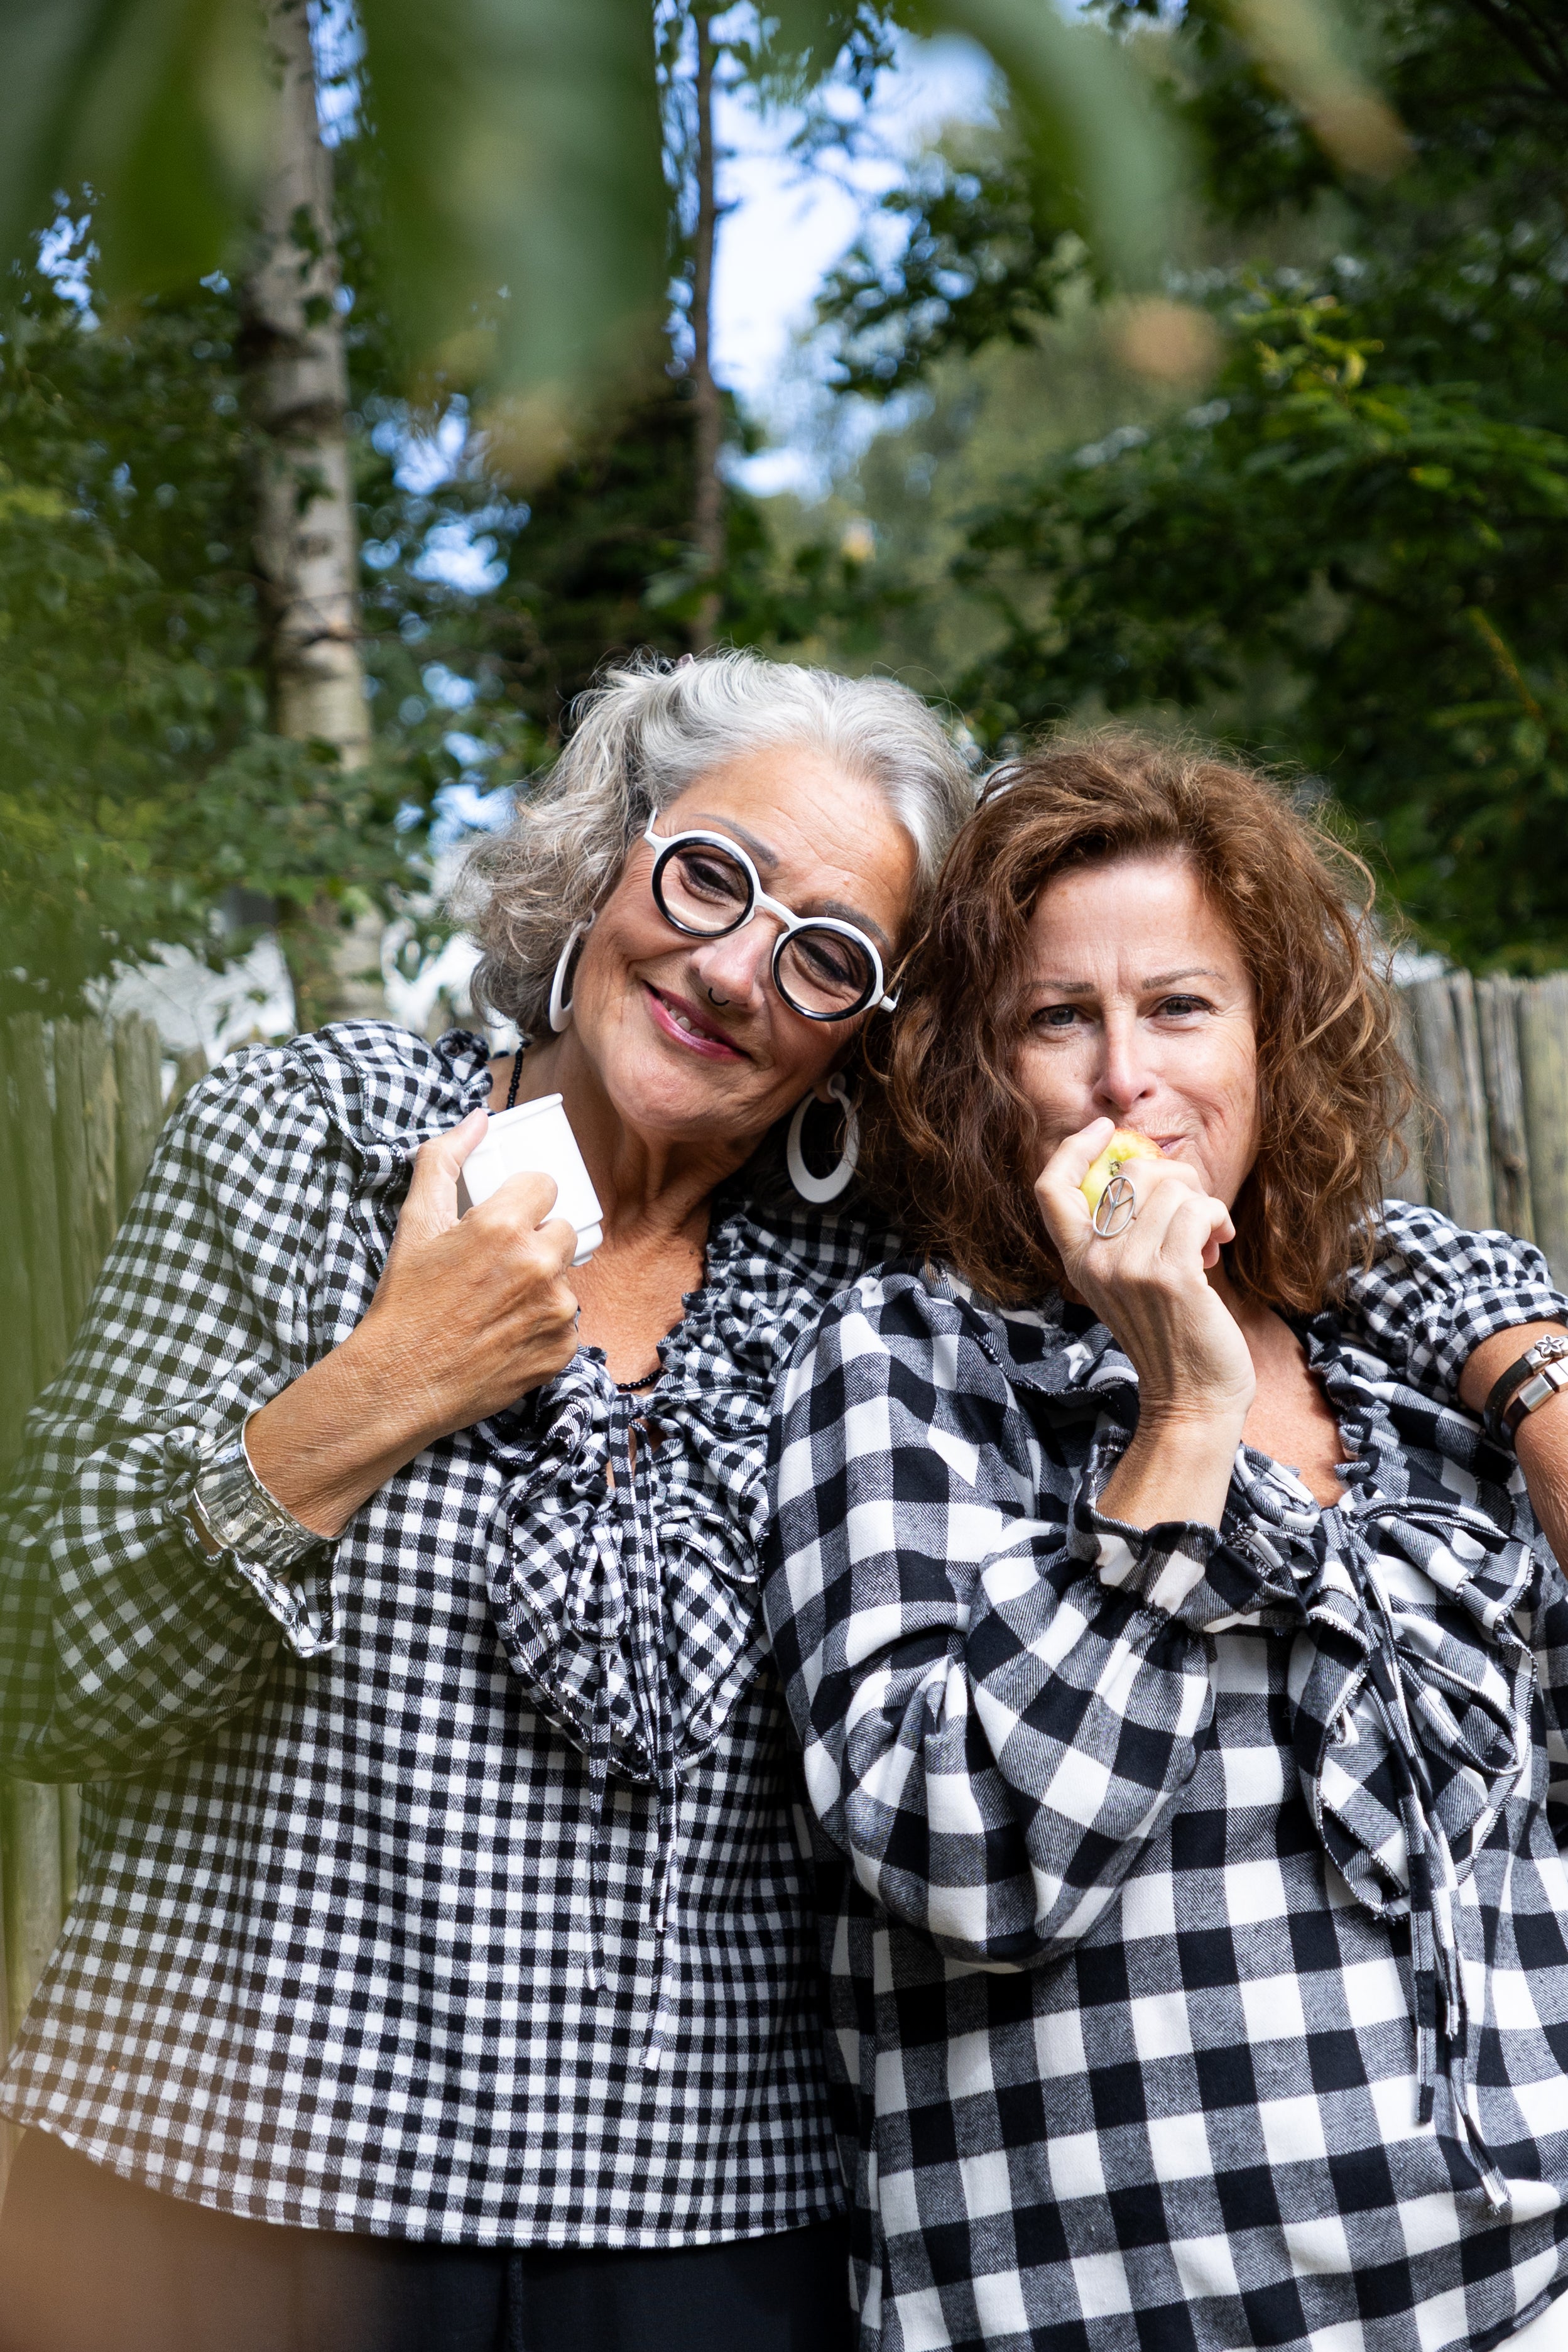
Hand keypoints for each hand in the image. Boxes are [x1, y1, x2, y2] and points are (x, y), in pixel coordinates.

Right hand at [245, 1109, 580, 1536]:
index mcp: (503, 1227)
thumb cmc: (406, 1301)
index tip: (507, 1216)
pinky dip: (544, 1325)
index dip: (525, 1199)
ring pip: (566, 1277)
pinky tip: (507, 1332)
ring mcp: (556, 1311)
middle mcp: (538, 1266)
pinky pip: (567, 1322)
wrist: (401, 1381)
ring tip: (498, 1302)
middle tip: (499, 1263)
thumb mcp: (416, 1223)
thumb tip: (477, 1119)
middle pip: (563, 1229)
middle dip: (536, 1240)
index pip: (546, 1184)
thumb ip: (444, 1161)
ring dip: (542, 1283)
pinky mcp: (562, 1350)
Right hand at [1035, 1117, 1254, 1436]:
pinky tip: (1219, 1244)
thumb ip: (1124, 1233)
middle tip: (1193, 1213)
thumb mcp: (1127, 1282)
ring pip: (1172, 1188)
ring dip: (1203, 1204)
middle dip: (1175, 1179)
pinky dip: (1217, 1219)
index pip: (1050, 1187)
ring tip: (1208, 1240)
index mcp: (1076, 1261)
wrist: (1192, 1399)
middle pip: (1130, 1173)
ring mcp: (1128, 1267)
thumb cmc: (1171, 1336)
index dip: (1075, 1149)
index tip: (1107, 1132)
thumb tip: (1151, 1169)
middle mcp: (1093, 1261)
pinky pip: (1198, 1210)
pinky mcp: (1169, 1275)